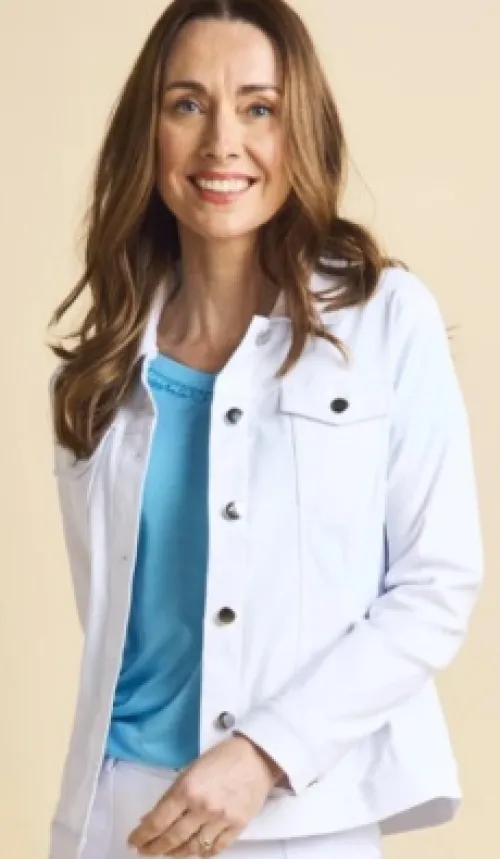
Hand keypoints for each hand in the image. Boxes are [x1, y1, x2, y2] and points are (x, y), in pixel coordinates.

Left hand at [127, 734, 284, 855]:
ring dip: (175, 853)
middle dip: (154, 848)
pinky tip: (192, 850)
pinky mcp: (237, 827)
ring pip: (192, 848)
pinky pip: (214, 849)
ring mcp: (221, 820)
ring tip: (167, 851)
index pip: (157, 822)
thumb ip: (171, 796)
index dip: (142, 836)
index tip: (133, 842)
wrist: (257, 756)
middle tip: (146, 850)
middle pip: (172, 839)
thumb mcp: (190, 770)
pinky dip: (200, 853)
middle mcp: (202, 807)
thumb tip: (150, 818)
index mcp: (187, 789)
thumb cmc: (222, 757)